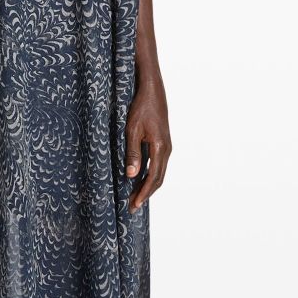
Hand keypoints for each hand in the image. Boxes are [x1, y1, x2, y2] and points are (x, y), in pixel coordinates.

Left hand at [125, 75, 170, 212]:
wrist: (152, 90)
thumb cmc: (141, 107)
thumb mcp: (132, 130)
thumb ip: (132, 153)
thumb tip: (131, 175)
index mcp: (160, 148)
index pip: (153, 177)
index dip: (143, 193)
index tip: (134, 204)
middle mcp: (167, 149)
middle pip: (158, 179)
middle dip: (145, 194)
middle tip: (133, 207)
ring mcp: (166, 146)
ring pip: (159, 172)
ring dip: (148, 186)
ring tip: (136, 197)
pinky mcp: (162, 142)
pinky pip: (158, 164)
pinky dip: (150, 175)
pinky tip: (140, 179)